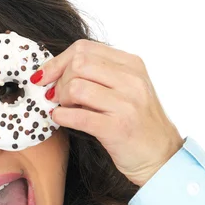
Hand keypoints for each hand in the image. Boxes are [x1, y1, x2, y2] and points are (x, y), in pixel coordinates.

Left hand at [32, 39, 184, 186]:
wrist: (160, 156)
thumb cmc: (137, 123)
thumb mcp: (126, 89)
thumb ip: (100, 75)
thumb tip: (56, 71)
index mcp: (132, 65)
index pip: (84, 48)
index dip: (57, 62)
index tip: (44, 76)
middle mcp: (131, 80)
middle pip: (78, 64)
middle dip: (58, 80)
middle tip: (56, 97)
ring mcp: (126, 104)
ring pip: (76, 87)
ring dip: (61, 99)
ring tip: (64, 109)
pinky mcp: (117, 128)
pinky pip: (78, 116)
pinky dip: (62, 116)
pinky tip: (60, 119)